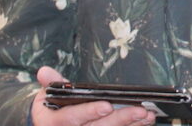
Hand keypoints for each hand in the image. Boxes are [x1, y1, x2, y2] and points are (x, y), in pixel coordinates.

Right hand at [31, 66, 155, 125]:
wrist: (49, 124)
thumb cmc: (54, 107)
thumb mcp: (49, 94)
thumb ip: (51, 82)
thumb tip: (44, 71)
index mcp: (55, 122)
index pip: (72, 118)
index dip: (89, 112)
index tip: (107, 105)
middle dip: (120, 119)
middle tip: (139, 110)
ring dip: (130, 125)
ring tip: (148, 115)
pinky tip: (145, 121)